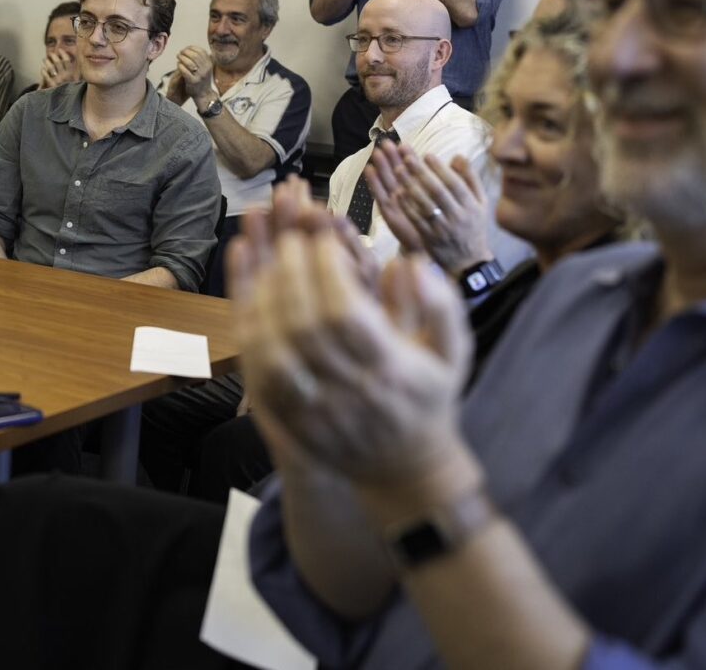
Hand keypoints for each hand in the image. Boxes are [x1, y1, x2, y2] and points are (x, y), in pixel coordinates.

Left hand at [38, 48, 76, 89]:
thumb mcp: (80, 81)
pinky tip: (42, 69)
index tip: (60, 50)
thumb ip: (78, 71)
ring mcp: (59, 80)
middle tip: (50, 54)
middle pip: (58, 62)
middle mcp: (65, 76)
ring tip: (45, 60)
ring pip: (51, 68)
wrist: (71, 103)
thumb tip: (79, 61)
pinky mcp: (53, 86)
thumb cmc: (76, 91)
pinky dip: (44, 72)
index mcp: (73, 73)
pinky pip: (46, 76)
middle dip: (53, 57)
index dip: (63, 53)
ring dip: (47, 63)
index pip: (67, 60)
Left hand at [174, 45, 213, 103]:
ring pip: (189, 62)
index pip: (201, 51)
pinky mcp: (193, 81)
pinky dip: (180, 66)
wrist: (204, 94)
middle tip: (180, 52)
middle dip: (185, 52)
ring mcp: (200, 76)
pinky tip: (178, 65)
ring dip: (182, 58)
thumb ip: (201, 59)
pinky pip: (185, 71)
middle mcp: (206, 69)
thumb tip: (192, 48)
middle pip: (195, 55)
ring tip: (178, 57)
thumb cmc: (202, 80)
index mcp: (209, 64)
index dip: (192, 48)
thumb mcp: (206, 68)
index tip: (186, 48)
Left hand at [228, 219, 472, 486]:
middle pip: (305, 327)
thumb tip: (411, 263)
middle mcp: (351, 393)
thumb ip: (441, 305)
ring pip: (275, 351)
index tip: (322, 240)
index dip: (328, 271)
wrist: (406, 468)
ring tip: (270, 262)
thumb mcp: (453, 352)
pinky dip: (252, 332)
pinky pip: (259, 374)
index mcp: (392, 371)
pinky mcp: (290, 421)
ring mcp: (316, 410)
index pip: (347, 314)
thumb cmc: (429, 398)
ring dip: (267, 300)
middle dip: (293, 274)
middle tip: (290, 238)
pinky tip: (254, 298)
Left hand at [365, 145, 492, 274]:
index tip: (426, 155)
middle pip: (438, 191)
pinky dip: (407, 206)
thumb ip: (470, 179)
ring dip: (410, 186)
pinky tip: (397, 193)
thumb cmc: (473, 226)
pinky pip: (417, 220)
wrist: (469, 261)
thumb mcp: (480, 203)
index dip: (440, 169)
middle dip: (421, 173)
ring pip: (425, 205)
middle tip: (406, 158)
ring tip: (397, 170)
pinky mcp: (430, 238)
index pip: (455, 184)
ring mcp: (443, 228)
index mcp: (472, 206)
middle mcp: (458, 216)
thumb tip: (458, 156)